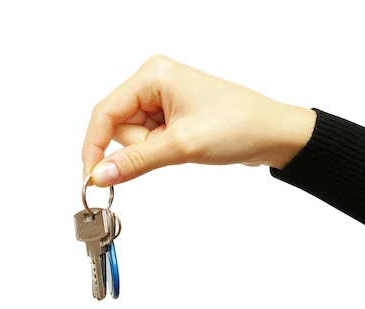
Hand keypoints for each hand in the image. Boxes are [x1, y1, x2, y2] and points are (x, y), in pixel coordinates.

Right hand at [82, 54, 315, 185]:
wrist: (273, 135)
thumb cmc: (237, 126)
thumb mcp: (180, 146)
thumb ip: (135, 161)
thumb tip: (99, 175)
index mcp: (152, 75)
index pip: (104, 112)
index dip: (94, 147)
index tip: (91, 177)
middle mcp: (154, 82)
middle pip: (118, 126)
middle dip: (137, 147)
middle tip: (169, 149)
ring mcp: (162, 99)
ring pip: (132, 137)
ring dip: (151, 150)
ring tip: (182, 146)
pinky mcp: (170, 114)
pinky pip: (147, 139)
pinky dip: (159, 150)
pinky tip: (183, 146)